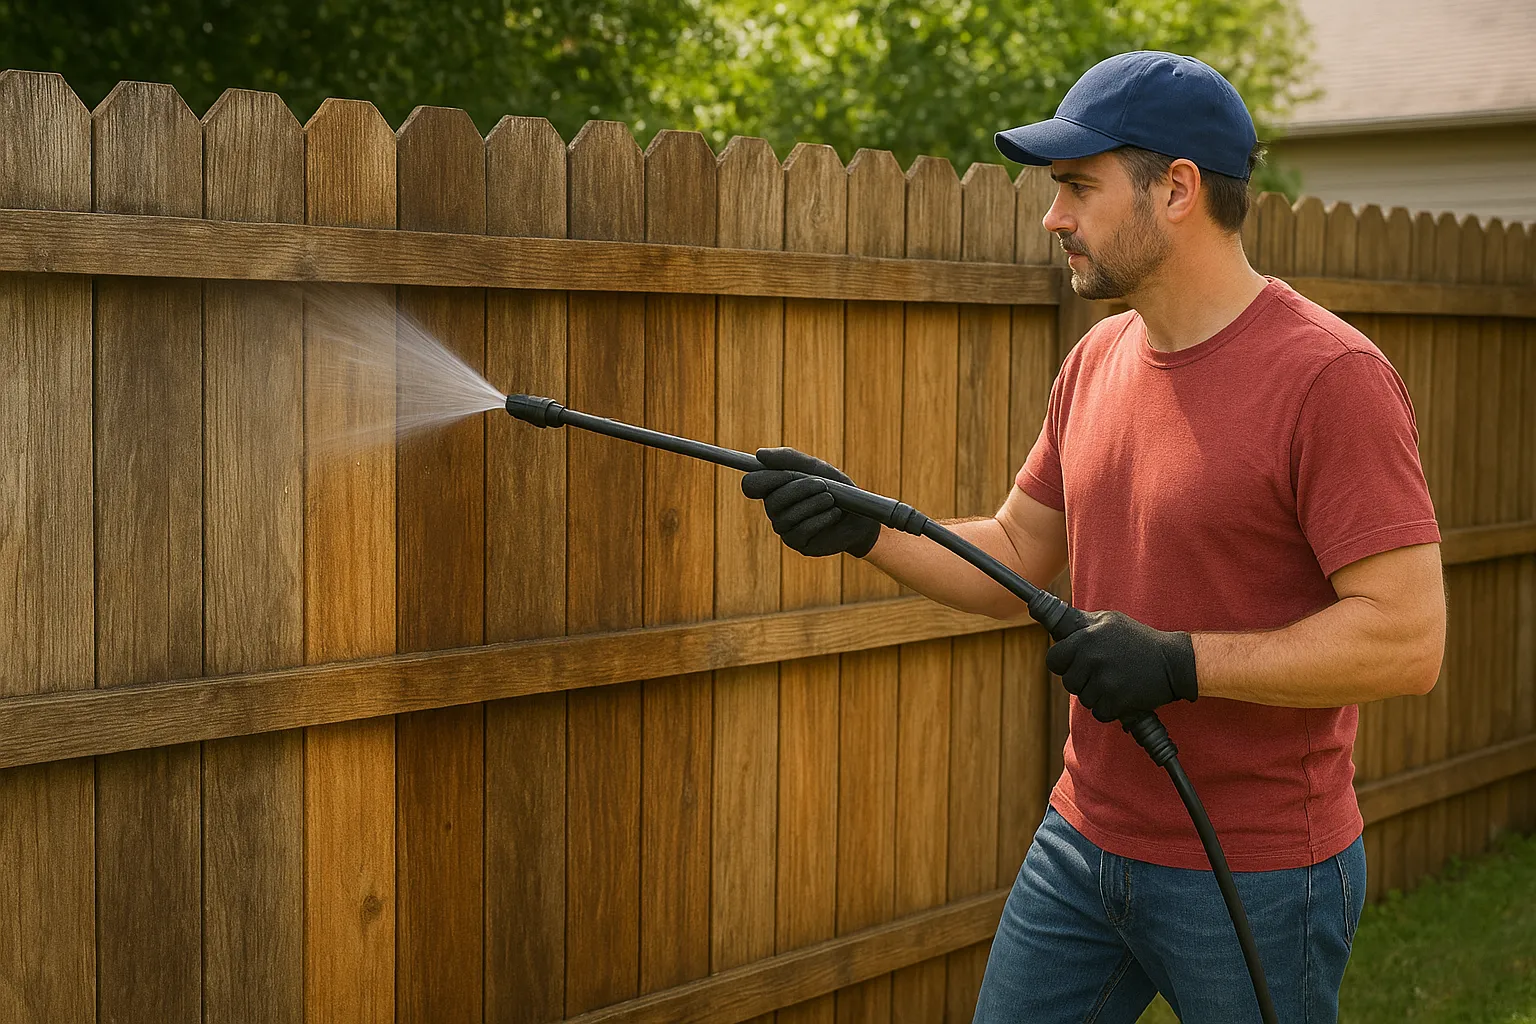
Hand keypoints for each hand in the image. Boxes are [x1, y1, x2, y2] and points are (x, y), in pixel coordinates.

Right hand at [741, 447, 880, 557]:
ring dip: (813, 504)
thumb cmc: (836, 490)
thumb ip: (789, 459)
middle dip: (800, 489)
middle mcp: (775, 509)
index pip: (751, 484)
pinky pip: (801, 531)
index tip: (789, 473)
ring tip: (831, 500)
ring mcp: (785, 528)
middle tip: (823, 485)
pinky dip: (820, 519)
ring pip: (787, 517)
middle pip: (773, 500)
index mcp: (774, 488)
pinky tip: (833, 514)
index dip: (765, 479)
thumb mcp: (817, 468)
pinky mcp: (798, 544)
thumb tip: (759, 454)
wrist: (860, 517)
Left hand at [1045, 610, 1197, 722]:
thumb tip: (1054, 623)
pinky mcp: (1116, 700)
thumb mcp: (1109, 621)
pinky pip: (1099, 712)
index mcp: (1085, 637)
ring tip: (1116, 681)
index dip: (1063, 663)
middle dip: (1082, 680)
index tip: (1075, 664)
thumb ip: (1080, 624)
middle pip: (1068, 682)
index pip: (1053, 659)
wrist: (1173, 662)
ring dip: (1097, 695)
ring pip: (1083, 699)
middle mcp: (1091, 658)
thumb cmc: (1139, 640)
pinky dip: (1110, 709)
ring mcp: (1104, 680)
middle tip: (1103, 673)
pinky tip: (1123, 694)